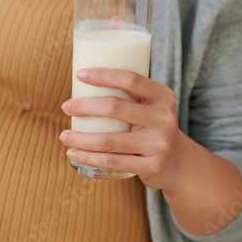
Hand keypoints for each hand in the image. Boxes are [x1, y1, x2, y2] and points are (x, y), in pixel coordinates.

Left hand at [59, 68, 190, 190]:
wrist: (177, 162)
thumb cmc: (150, 128)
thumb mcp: (149, 107)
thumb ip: (127, 95)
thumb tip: (81, 82)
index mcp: (162, 97)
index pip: (131, 80)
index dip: (103, 75)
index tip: (79, 74)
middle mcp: (163, 118)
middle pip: (115, 108)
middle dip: (84, 106)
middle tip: (65, 107)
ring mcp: (158, 144)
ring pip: (109, 140)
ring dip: (80, 138)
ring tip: (64, 135)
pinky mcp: (151, 167)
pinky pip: (112, 162)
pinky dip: (88, 158)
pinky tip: (72, 153)